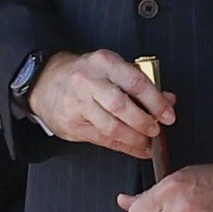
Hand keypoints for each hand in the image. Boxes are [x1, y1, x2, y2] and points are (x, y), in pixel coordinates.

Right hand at [29, 50, 175, 155]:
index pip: (135, 82)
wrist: (44, 81)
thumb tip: (168, 100)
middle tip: (157, 130)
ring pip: (111, 127)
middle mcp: (89, 82)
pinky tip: (135, 148)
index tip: (168, 114)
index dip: (155, 102)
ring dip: (134, 139)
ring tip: (148, 143)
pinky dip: (123, 147)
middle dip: (144, 122)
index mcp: (104, 63)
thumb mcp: (112, 68)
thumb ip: (140, 83)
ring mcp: (78, 104)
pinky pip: (102, 140)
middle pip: (121, 106)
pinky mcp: (72, 125)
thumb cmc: (84, 74)